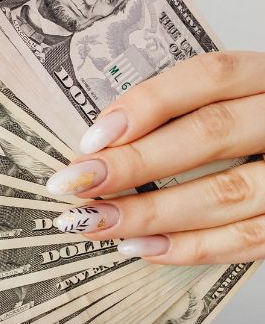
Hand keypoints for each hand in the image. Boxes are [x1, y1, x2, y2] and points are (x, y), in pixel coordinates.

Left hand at [46, 51, 264, 263]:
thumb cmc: (253, 132)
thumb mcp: (231, 106)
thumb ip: (181, 116)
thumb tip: (102, 147)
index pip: (211, 75)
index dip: (149, 103)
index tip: (93, 137)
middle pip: (212, 133)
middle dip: (135, 163)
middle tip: (76, 184)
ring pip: (227, 192)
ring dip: (151, 213)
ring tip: (95, 222)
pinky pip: (249, 239)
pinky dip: (191, 248)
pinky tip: (142, 248)